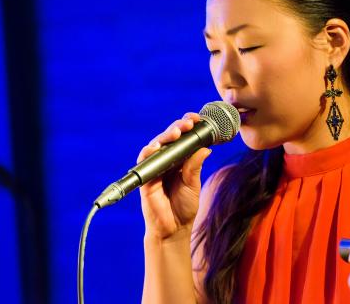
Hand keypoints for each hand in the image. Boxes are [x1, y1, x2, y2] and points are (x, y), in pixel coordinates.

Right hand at [138, 112, 211, 240]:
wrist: (174, 229)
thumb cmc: (184, 207)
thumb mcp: (193, 184)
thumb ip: (194, 167)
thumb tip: (204, 149)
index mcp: (179, 160)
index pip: (182, 138)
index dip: (187, 126)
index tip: (197, 120)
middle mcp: (166, 160)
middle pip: (169, 137)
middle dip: (178, 127)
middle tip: (188, 124)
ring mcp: (155, 168)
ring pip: (157, 145)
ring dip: (165, 136)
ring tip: (176, 132)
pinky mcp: (146, 178)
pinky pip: (144, 161)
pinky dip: (149, 152)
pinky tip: (156, 147)